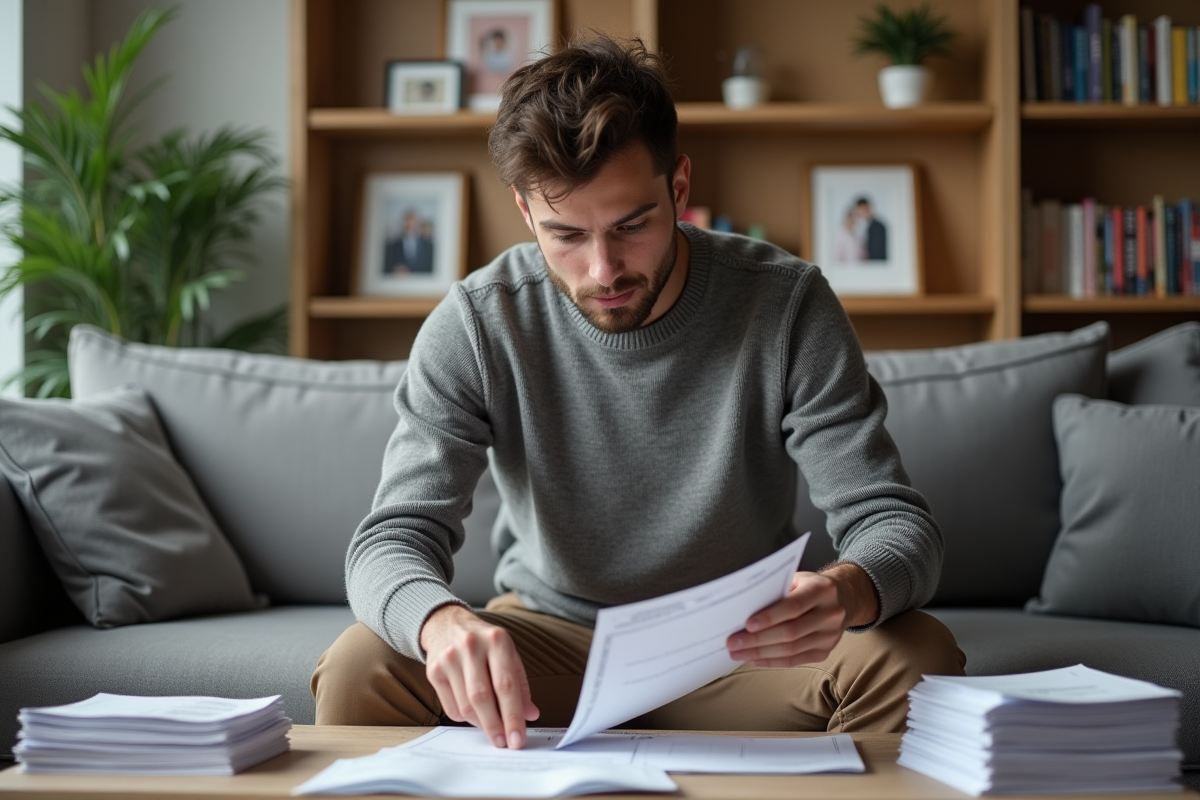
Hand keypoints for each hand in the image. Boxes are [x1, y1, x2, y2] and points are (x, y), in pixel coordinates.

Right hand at [419, 605, 539, 748]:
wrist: (447, 624)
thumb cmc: (485, 643)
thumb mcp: (508, 654)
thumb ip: (520, 684)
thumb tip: (530, 715)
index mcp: (497, 640)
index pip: (506, 685)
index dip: (513, 715)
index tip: (517, 739)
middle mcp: (471, 646)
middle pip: (482, 697)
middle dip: (495, 726)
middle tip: (504, 744)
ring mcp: (449, 658)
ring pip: (466, 705)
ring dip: (481, 724)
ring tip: (492, 728)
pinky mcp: (433, 671)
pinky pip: (451, 707)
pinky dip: (466, 718)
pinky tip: (474, 714)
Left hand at [725, 563, 878, 667]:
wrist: (843, 598)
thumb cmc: (810, 586)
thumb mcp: (797, 579)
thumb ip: (777, 591)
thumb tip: (744, 608)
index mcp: (821, 590)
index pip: (794, 606)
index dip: (770, 617)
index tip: (747, 624)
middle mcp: (830, 613)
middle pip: (790, 632)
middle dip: (758, 640)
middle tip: (733, 643)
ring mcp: (830, 635)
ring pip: (791, 650)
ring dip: (761, 654)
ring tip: (739, 653)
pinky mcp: (825, 651)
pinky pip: (795, 660)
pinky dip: (772, 661)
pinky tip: (755, 658)